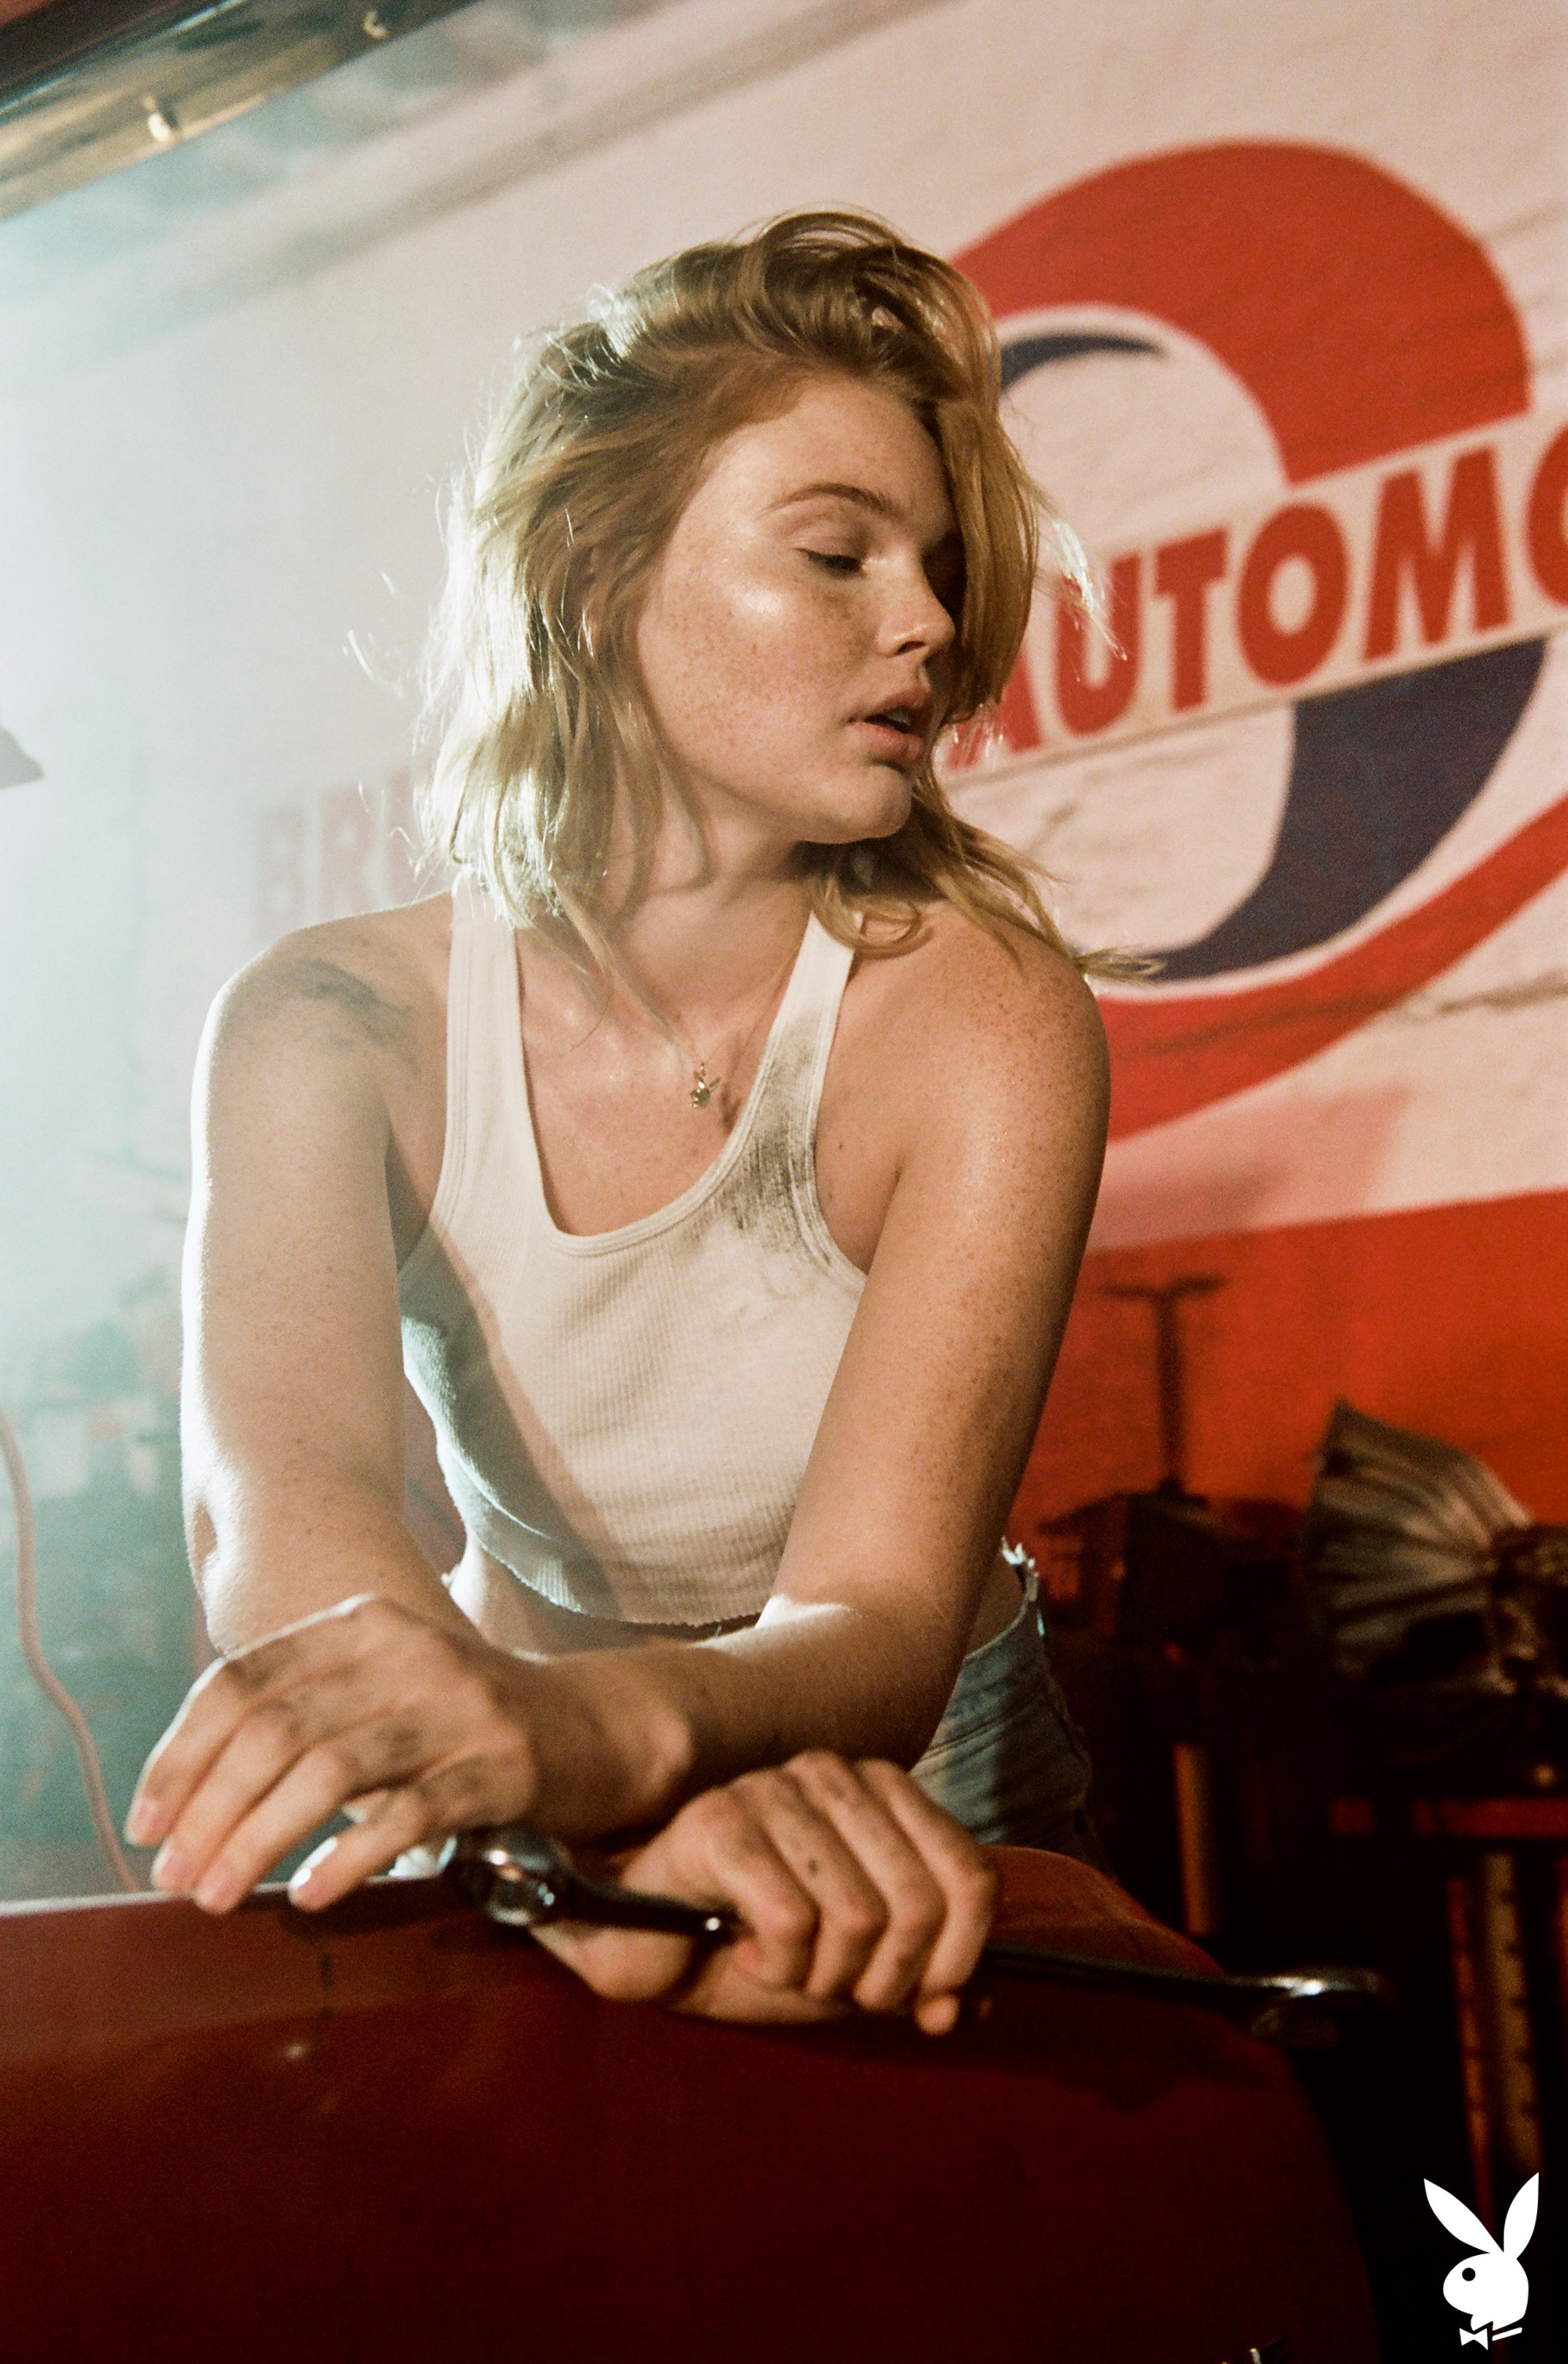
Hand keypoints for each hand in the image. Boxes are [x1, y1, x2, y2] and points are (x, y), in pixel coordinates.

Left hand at [126, 1593, 548, 1911]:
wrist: (593, 1727)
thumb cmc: (459, 1726)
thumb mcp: (377, 1696)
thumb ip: (299, 1718)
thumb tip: (181, 1802)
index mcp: (361, 1625)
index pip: (242, 1682)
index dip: (180, 1756)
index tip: (144, 1825)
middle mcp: (406, 1650)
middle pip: (276, 1730)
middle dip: (208, 1810)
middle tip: (172, 1878)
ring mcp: (459, 1703)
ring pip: (330, 1771)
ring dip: (257, 1841)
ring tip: (216, 1897)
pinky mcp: (502, 1763)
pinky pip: (408, 1815)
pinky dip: (347, 1858)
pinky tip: (309, 1895)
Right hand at [533, 1754, 996, 2035]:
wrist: (647, 1946)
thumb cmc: (755, 1947)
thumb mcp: (857, 1972)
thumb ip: (923, 1980)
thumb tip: (976, 2005)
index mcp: (881, 1791)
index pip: (971, 1877)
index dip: (960, 1957)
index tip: (922, 1997)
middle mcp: (833, 1774)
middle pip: (919, 1905)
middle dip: (883, 1978)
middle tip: (831, 1985)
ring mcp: (774, 1790)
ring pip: (859, 1917)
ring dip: (823, 1975)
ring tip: (785, 1965)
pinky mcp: (721, 1823)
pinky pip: (792, 1923)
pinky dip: (776, 1967)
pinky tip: (744, 1951)